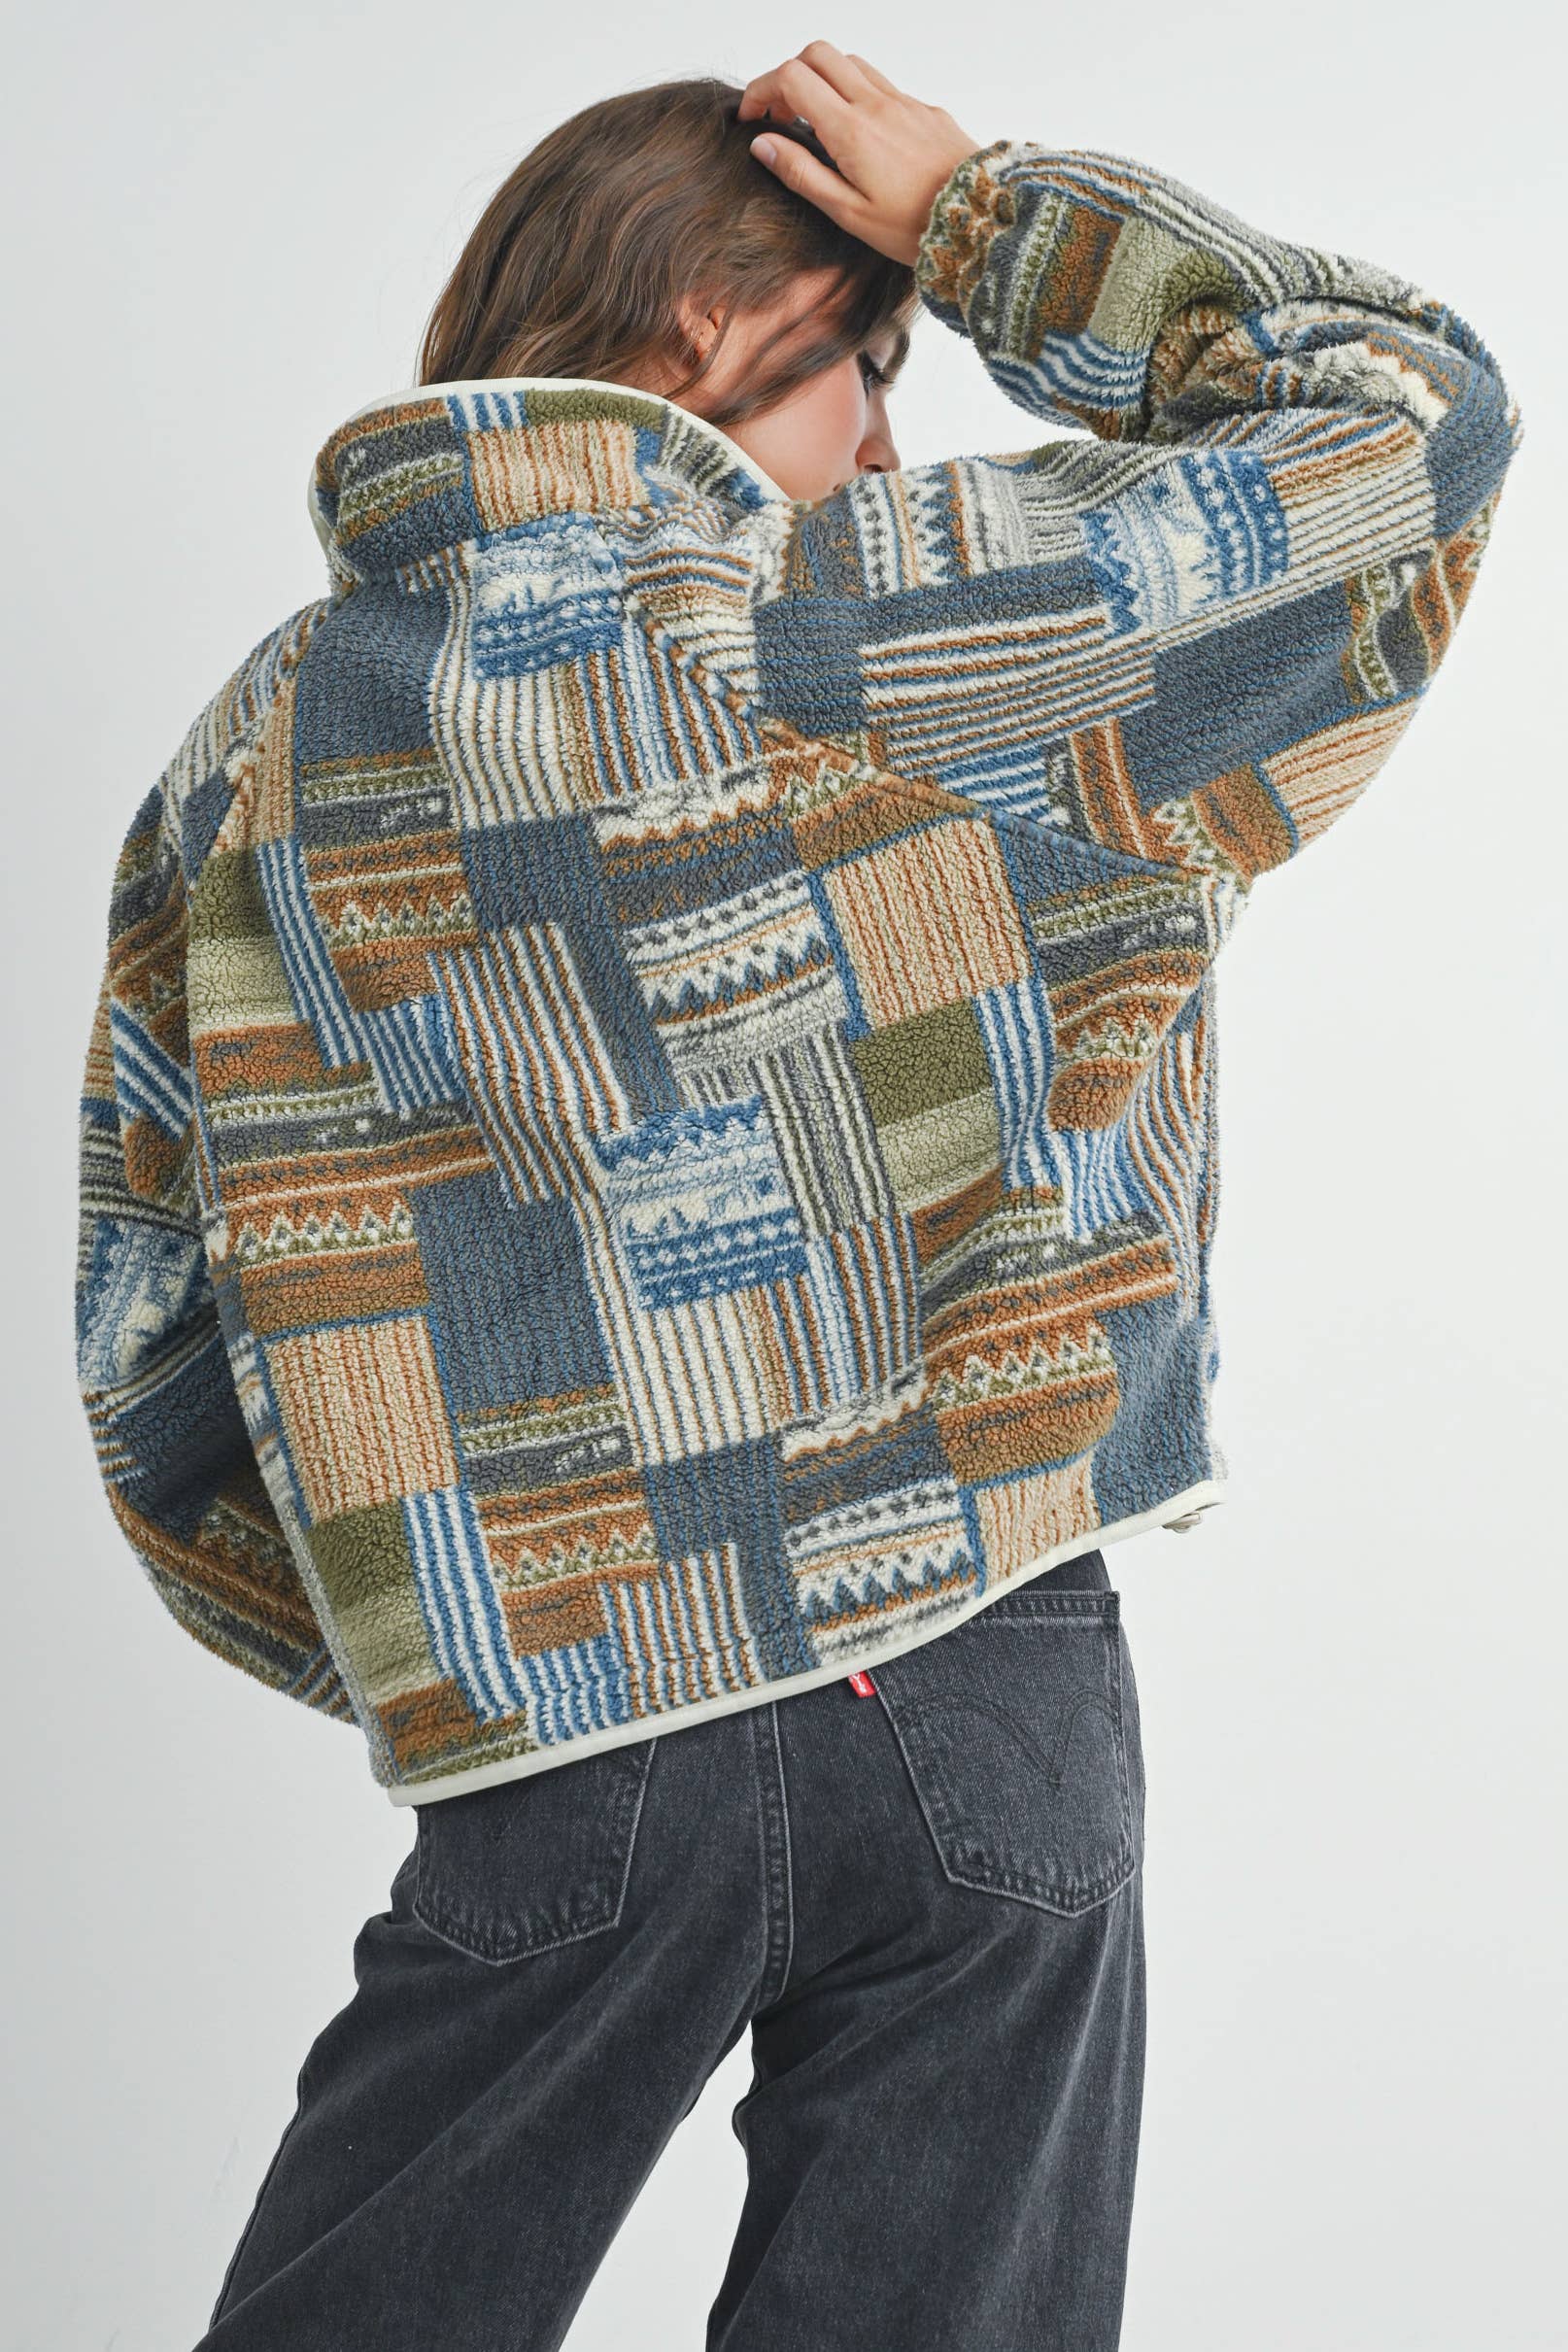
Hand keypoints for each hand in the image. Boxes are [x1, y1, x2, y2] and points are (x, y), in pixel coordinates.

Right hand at [737, 43, 980, 264]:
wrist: (978, 219)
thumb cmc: (914, 226)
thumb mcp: (848, 213)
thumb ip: (802, 174)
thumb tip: (763, 145)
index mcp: (850, 129)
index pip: (791, 78)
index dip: (761, 90)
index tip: (752, 116)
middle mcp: (875, 104)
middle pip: (818, 54)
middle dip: (789, 76)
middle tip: (781, 116)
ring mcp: (902, 101)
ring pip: (850, 63)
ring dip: (823, 81)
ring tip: (818, 124)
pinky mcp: (924, 109)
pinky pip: (882, 85)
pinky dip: (856, 95)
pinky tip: (860, 135)